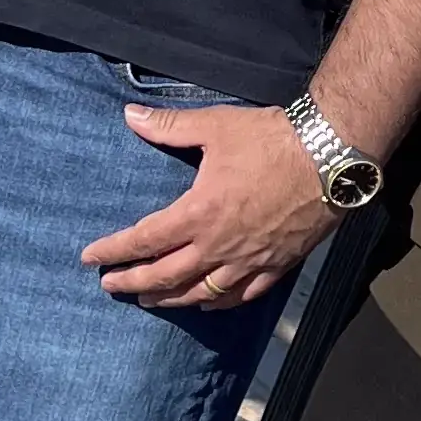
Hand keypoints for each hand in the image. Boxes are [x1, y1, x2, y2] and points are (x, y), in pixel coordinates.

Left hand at [82, 103, 335, 311]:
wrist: (330, 155)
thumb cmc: (271, 139)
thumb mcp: (214, 127)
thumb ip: (168, 126)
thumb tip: (129, 116)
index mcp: (199, 213)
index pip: (144, 239)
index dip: (114, 250)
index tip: (90, 257)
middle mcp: (219, 246)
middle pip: (165, 276)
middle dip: (132, 283)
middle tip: (110, 287)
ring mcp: (249, 260)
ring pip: (200, 294)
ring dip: (169, 300)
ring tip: (149, 301)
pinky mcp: (277, 265)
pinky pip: (241, 296)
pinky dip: (217, 304)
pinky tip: (206, 304)